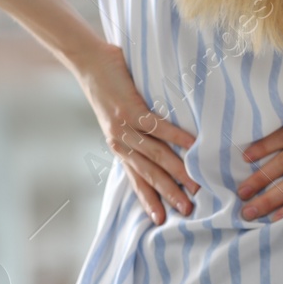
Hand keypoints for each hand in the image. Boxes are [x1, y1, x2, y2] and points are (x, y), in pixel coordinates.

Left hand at [73, 40, 197, 224]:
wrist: (87, 63)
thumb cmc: (109, 87)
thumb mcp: (119, 118)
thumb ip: (138, 133)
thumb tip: (164, 144)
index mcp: (119, 147)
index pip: (136, 180)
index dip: (149, 200)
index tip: (162, 220)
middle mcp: (120, 143)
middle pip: (148, 174)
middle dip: (168, 194)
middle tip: (188, 210)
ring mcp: (124, 128)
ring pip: (155, 156)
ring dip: (176, 172)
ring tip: (195, 185)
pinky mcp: (130, 109)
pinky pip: (157, 127)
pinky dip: (177, 137)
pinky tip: (193, 145)